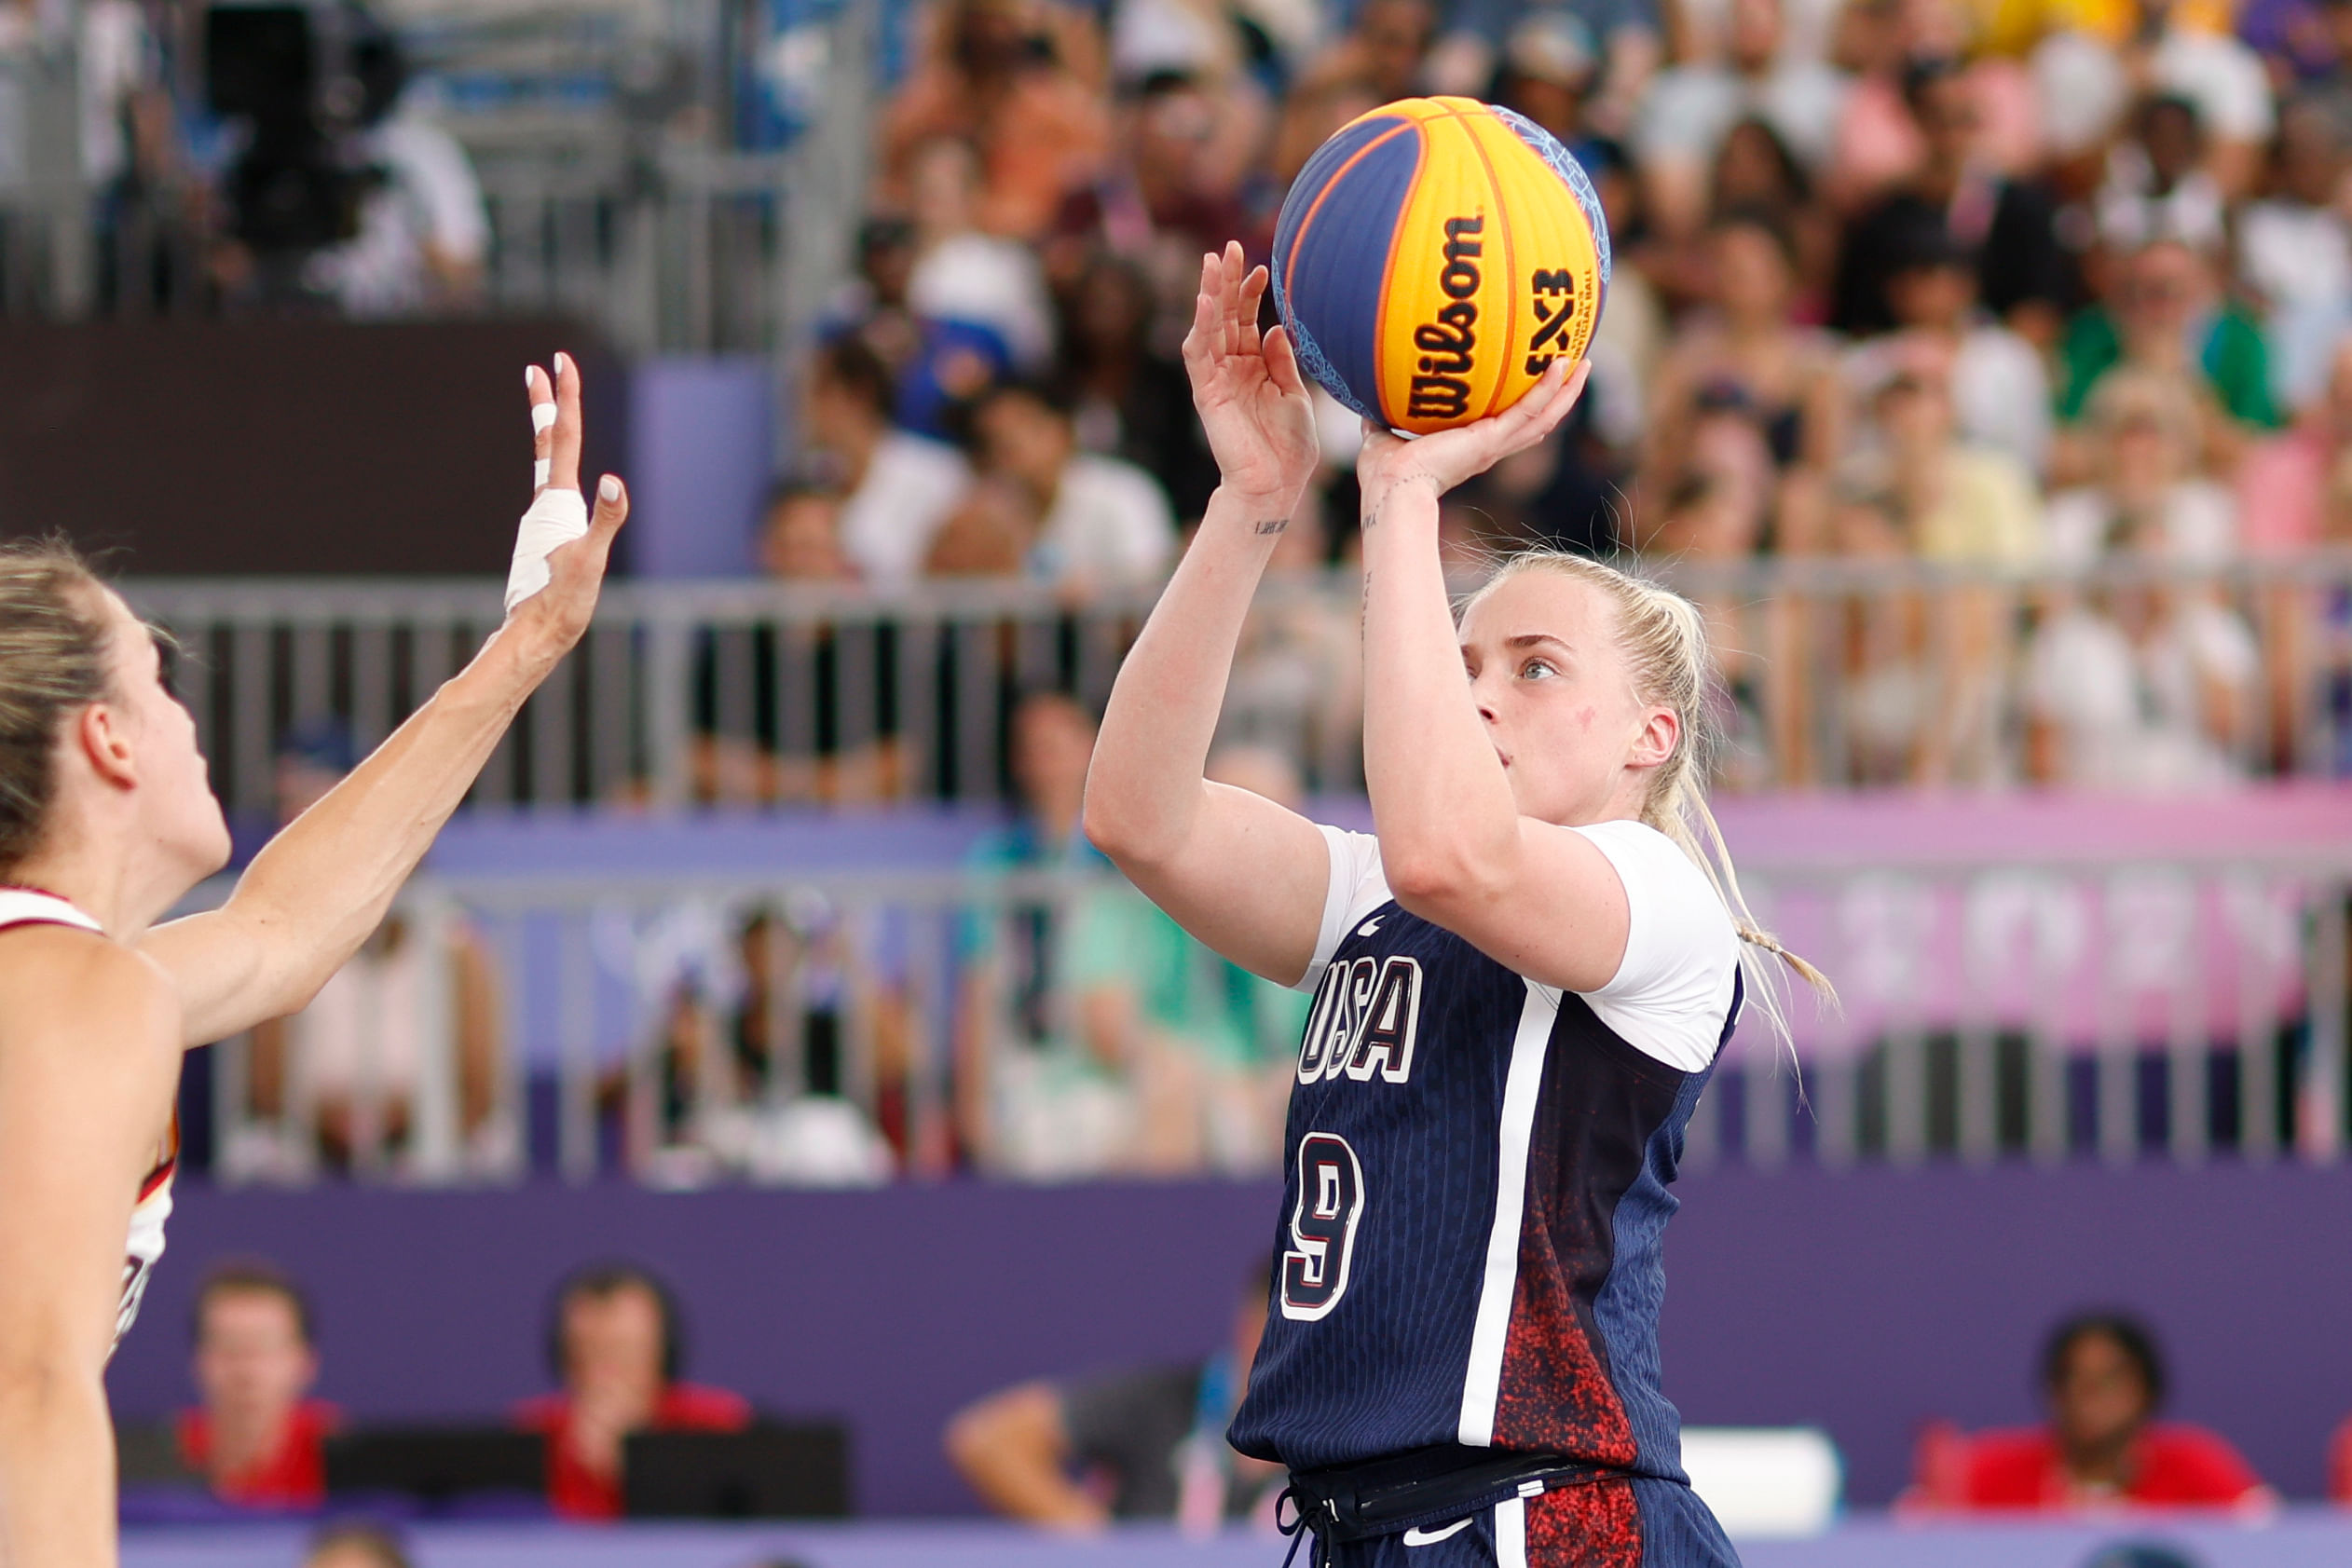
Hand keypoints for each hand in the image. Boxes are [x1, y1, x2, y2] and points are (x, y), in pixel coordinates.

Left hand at [510, 352, 627, 653]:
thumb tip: (615, 480)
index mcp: (557, 502)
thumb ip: (605, 518)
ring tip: (548, 406)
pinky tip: (559, 479)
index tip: (559, 362)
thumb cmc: (563, 600)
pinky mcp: (544, 536)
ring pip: (547, 465)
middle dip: (546, 403)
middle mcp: (545, 505)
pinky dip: (554, 468)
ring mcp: (542, 520)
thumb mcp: (590, 560)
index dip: (565, 398)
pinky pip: (552, 492)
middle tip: (538, 368)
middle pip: (547, 443)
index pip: (563, 439)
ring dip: (548, 432)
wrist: (534, 633)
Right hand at [1182, 241, 1318, 509]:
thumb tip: (1277, 326)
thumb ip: (1282, 361)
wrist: (1276, 484)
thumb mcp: (1294, 395)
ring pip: (1208, 328)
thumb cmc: (1289, 447)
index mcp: (1254, 366)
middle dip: (1227, 281)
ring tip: (1213, 262)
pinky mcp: (1206, 393)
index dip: (1252, 293)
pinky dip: (1201, 328)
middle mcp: (1232, 368)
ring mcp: (1217, 379)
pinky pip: (1199, 355)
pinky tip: (1206, 303)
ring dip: (1210, 295)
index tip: (1264, 268)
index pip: (1248, 320)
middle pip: (1226, 316)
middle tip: (1229, 248)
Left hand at [1356, 357, 1588, 508]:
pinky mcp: (1493, 440)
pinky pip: (1530, 411)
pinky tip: (1561, 364)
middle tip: (1576, 368)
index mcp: (1471, 447)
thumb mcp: (1383, 435)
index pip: (1507, 426)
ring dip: (1566, 391)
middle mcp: (1490, 447)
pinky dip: (1548, 389)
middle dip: (1559, 397)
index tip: (1536, 385)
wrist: (1392, 489)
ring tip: (1583, 362)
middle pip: (1538, 421)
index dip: (1525, 407)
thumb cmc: (1385, 474)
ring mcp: (1495, 444)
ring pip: (1545, 417)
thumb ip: (1382, 416)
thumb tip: (1369, 396)